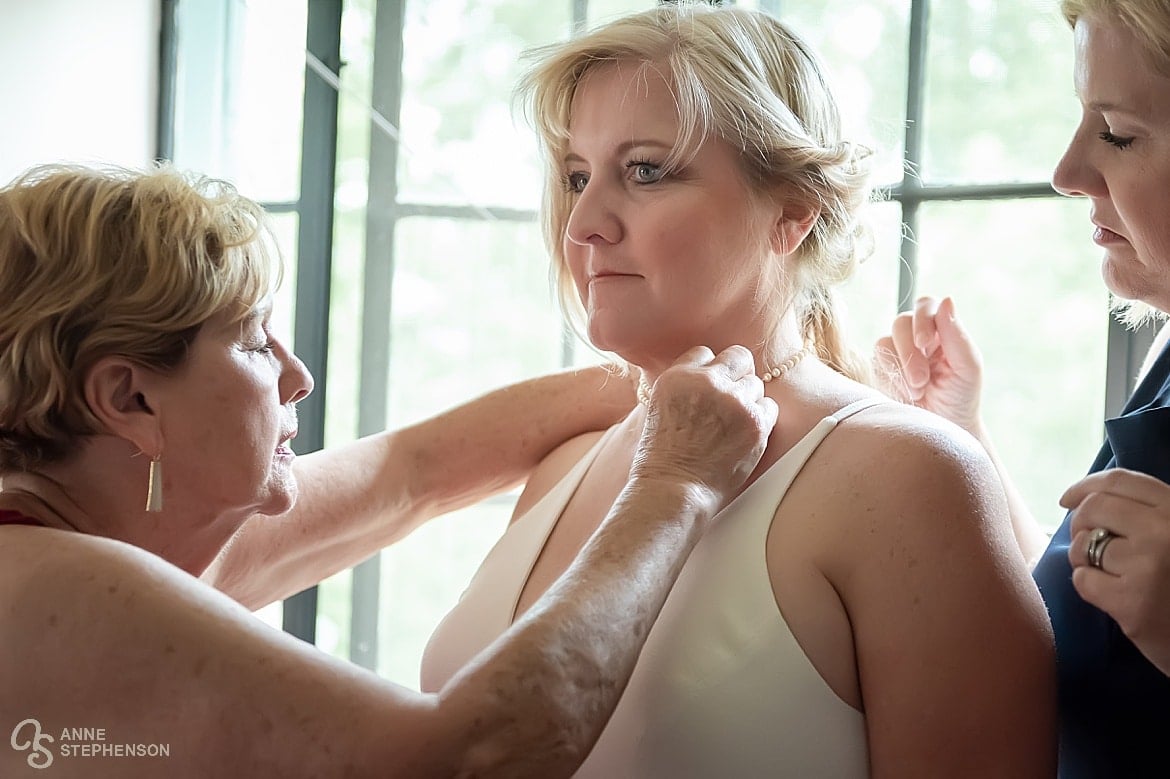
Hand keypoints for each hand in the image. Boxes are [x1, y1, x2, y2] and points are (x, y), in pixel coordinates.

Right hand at [631, 345, 777, 512]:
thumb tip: (709, 373)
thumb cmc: (663, 457)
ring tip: (731, 426)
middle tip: (729, 401)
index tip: (709, 390)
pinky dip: (761, 420)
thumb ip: (684, 385)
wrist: (674, 490)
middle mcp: (706, 382)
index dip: (710, 372)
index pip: (705, 353)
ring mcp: (733, 400)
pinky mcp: (755, 422)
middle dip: (736, 375)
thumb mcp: (659, 407)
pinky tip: (744, 436)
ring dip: (748, 401)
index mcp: (677, 376)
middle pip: (738, 357)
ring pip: (756, 383)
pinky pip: (770, 407)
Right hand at [873, 296, 983, 434]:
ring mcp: (896, 351)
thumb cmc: (960, 398)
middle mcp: (916, 335)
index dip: (922, 320)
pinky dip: (890, 380)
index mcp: (942, 329)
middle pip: (900, 322)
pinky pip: (875, 363)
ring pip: (884, 342)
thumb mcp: (967, 368)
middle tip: (921, 382)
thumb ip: (957, 335)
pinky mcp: (880, 368)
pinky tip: (905, 395)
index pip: (926, 306)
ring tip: (917, 393)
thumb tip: (947, 300)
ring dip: (900, 370)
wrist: (941, 428)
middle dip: (910, 353)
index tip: (925, 343)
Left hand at [1063, 469, 1169, 675]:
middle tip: (1086, 541)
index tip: (1067, 499)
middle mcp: (1165, 531)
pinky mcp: (1132, 603)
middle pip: (1093, 508)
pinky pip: (1083, 580)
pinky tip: (1112, 595)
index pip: (1120, 481)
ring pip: (1083, 545)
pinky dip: (1089, 586)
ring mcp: (1149, 566)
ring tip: (1107, 573)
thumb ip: (1149, 514)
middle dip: (1079, 524)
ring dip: (1083, 558)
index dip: (1085, 487)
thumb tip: (1085, 497)